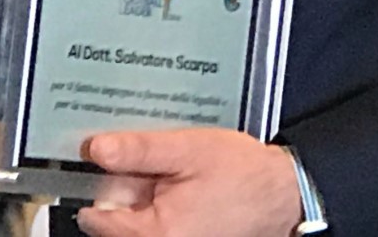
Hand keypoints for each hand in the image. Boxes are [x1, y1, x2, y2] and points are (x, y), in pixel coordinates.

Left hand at [77, 129, 302, 236]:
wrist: (283, 193)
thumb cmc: (243, 174)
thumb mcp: (186, 149)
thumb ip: (138, 150)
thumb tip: (95, 149)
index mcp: (155, 234)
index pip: (95, 217)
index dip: (95, 182)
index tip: (101, 157)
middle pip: (115, 218)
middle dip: (125, 184)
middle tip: (152, 159)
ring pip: (136, 217)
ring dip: (143, 189)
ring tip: (172, 167)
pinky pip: (156, 220)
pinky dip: (160, 198)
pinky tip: (179, 179)